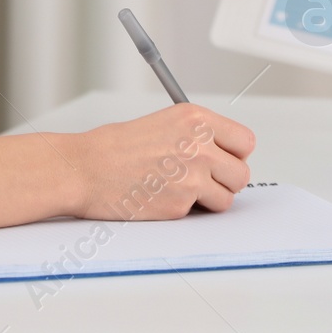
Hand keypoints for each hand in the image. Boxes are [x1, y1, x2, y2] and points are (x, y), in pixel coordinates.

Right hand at [65, 103, 255, 220]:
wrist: (86, 169)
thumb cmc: (116, 147)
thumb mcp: (165, 123)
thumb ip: (199, 136)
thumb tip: (226, 156)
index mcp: (196, 119)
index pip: (245, 141)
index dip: (235, 154)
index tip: (225, 160)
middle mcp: (199, 145)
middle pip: (241, 173)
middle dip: (225, 180)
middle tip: (204, 180)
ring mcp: (192, 176)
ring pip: (226, 198)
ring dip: (210, 199)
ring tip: (182, 190)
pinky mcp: (180, 204)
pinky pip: (200, 213)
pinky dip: (185, 210)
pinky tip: (162, 197)